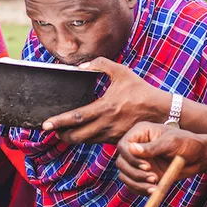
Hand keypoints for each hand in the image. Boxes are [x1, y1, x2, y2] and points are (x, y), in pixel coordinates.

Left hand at [41, 57, 163, 143]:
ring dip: (72, 138)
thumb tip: (81, 66)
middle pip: (77, 136)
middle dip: (62, 135)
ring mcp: (111, 135)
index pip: (76, 117)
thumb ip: (100, 64)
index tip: (45, 125)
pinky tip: (82, 133)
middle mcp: (106, 124)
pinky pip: (96, 142)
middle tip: (52, 130)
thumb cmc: (140, 90)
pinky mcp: (117, 140)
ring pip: (86, 142)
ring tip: (63, 132)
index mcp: (105, 107)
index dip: (59, 122)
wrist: (161, 111)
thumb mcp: (121, 71)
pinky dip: (86, 139)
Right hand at [116, 122, 206, 195]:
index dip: (131, 158)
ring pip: (125, 175)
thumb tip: (131, 148)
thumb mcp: (171, 143)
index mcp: (140, 133)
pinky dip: (140, 190)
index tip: (147, 166)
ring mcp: (139, 161)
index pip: (123, 146)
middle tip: (154, 177)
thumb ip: (152, 147)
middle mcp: (136, 147)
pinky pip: (133, 184)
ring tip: (155, 186)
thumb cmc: (187, 143)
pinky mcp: (143, 174)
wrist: (200, 156)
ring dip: (137, 183)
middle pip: (122, 163)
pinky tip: (153, 191)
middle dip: (135, 173)